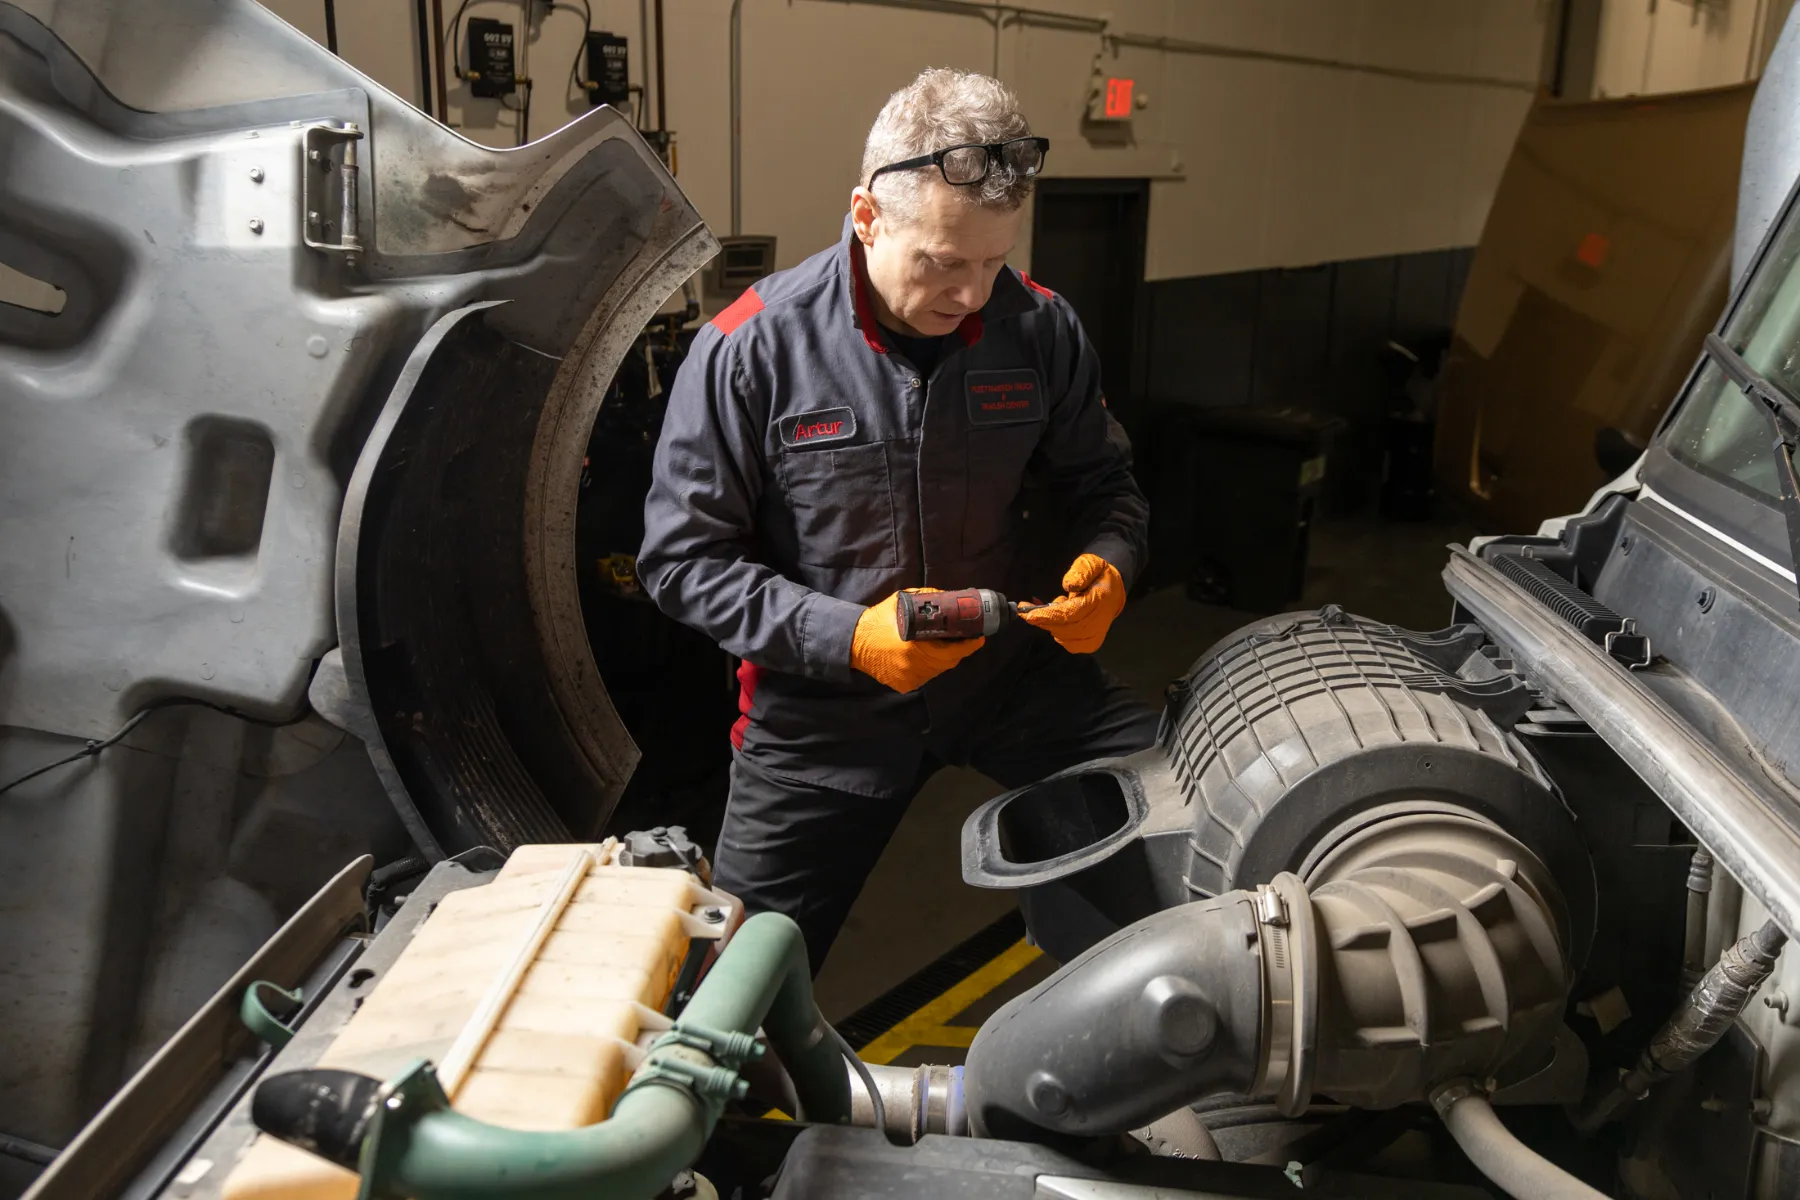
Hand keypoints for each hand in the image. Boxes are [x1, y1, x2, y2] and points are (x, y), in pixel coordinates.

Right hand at [850, 590, 985, 692]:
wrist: (853, 642)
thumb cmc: (878, 620)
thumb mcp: (903, 602)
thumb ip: (928, 598)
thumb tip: (950, 599)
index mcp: (917, 649)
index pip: (954, 651)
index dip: (970, 644)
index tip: (979, 635)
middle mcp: (916, 668)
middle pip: (950, 661)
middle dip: (957, 649)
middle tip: (960, 636)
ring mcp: (911, 679)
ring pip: (938, 670)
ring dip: (943, 658)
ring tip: (941, 643)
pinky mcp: (905, 685)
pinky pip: (925, 676)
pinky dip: (928, 666)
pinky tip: (923, 655)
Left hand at [1019, 553, 1125, 653]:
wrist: (1113, 591)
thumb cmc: (1098, 576)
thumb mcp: (1091, 564)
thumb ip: (1080, 572)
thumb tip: (1068, 585)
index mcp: (1099, 601)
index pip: (1071, 613)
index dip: (1049, 615)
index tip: (1029, 615)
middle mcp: (1098, 623)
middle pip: (1064, 628)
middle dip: (1043, 619)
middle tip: (1029, 608)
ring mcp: (1094, 636)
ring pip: (1063, 636)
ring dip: (1052, 623)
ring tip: (1059, 606)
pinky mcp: (1090, 644)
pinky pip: (1067, 643)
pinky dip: (1057, 631)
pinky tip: (1058, 619)